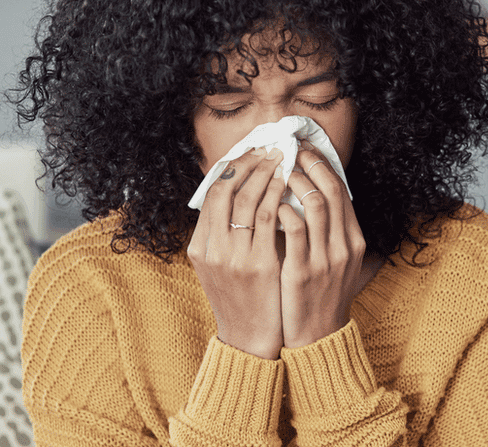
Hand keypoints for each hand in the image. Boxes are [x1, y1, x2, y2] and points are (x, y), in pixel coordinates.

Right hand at [187, 147, 286, 359]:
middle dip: (249, 163)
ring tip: (282, 158)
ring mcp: (233, 257)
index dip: (232, 168)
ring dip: (266, 173)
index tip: (251, 152)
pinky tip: (288, 184)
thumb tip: (239, 195)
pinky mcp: (257, 265)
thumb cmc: (241, 299)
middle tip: (269, 148)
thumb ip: (223, 235)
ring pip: (246, 199)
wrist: (248, 339)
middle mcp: (212, 249)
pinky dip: (277, 196)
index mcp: (200, 247)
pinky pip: (267, 218)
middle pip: (226, 190)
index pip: (212, 193)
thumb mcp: (220, 266)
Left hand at [277, 144, 366, 348]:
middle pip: (331, 190)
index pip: (341, 190)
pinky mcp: (303, 272)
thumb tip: (319, 198)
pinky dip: (282, 211)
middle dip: (308, 164)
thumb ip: (332, 233)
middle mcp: (344, 246)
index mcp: (353, 240)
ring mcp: (325, 259)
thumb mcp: (338, 263)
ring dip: (294, 182)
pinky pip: (294, 231)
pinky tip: (269, 205)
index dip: (322, 164)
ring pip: (315, 204)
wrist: (317, 337)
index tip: (303, 149)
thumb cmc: (321, 295)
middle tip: (287, 150)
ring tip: (276, 172)